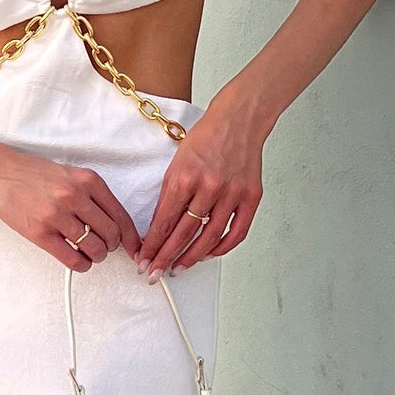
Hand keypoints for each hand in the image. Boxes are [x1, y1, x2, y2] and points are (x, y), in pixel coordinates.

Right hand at [0, 146, 141, 270]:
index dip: (131, 238)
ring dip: (96, 257)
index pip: (121, 215)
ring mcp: (57, 216)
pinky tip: (79, 261)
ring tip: (89, 253)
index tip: (134, 248)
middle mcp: (75, 196)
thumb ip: (93, 196)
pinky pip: (73, 259)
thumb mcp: (70, 175)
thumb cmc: (34, 176)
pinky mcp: (41, 234)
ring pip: (94, 249)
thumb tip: (115, 225)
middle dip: (111, 247)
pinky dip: (82, 265)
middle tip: (103, 247)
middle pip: (111, 235)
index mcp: (88, 180)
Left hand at [136, 94, 266, 279]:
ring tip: (178, 267)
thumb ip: (169, 197)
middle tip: (154, 273)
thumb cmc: (205, 140)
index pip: (164, 222)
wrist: (238, 120)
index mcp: (185, 177)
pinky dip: (222, 247)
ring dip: (192, 257)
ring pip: (209, 238)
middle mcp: (209, 187)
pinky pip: (237, 233)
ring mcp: (232, 193)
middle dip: (166, 257)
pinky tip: (208, 253)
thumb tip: (158, 229)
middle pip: (184, 234)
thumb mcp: (176, 164)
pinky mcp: (251, 197)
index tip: (143, 260)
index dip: (152, 246)